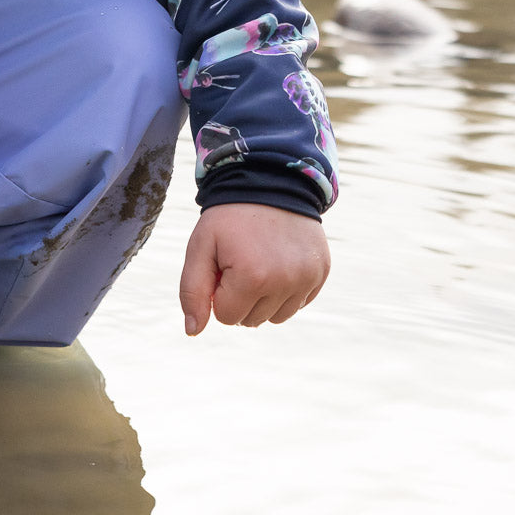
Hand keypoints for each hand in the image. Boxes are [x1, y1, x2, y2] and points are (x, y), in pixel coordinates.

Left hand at [179, 203, 330, 335]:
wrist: (270, 183)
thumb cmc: (228, 219)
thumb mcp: (200, 248)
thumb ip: (192, 292)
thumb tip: (194, 331)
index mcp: (253, 278)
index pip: (226, 317)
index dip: (218, 292)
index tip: (222, 264)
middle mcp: (286, 282)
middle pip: (252, 320)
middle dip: (239, 297)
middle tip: (240, 260)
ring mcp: (308, 278)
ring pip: (276, 316)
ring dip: (263, 298)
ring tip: (259, 262)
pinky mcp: (321, 273)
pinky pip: (298, 303)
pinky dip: (285, 291)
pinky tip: (278, 262)